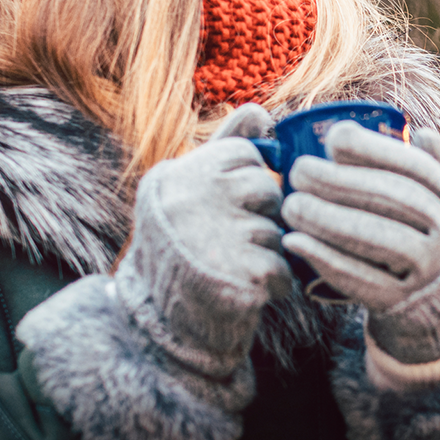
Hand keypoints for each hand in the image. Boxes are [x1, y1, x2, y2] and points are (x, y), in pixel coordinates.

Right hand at [112, 104, 295, 380]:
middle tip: (228, 241)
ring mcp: (213, 238)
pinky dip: (273, 284)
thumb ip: (224, 147)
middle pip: (266, 189)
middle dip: (260, 217)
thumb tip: (261, 111)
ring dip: (265, 253)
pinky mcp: (239, 277)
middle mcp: (189, 200)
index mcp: (176, 175)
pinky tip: (243, 290)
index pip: (245, 153)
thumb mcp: (189, 192)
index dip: (247, 183)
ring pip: (276, 230)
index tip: (224, 207)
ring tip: (230, 268)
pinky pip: (283, 268)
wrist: (156, 328)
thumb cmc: (181, 251)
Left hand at [281, 122, 439, 363]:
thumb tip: (419, 129)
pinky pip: (361, 280)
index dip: (373, 150)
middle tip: (297, 172)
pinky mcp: (402, 303)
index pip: (414, 168)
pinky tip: (294, 242)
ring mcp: (429, 270)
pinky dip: (325, 259)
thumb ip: (430, 168)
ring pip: (377, 238)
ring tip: (291, 205)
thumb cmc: (432, 240)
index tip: (333, 139)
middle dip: (340, 182)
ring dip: (328, 219)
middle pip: (392, 200)